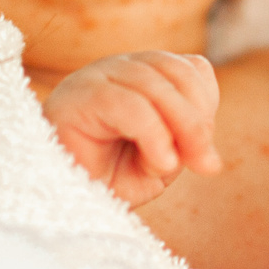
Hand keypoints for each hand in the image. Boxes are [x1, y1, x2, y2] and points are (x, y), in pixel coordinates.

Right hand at [44, 52, 223, 206]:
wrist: (57, 200)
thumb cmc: (105, 181)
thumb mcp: (157, 166)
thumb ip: (185, 150)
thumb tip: (211, 160)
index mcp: (142, 76)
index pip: (191, 68)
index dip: (207, 105)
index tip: (206, 155)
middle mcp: (120, 68)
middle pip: (176, 72)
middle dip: (198, 121)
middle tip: (205, 165)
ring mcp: (96, 77)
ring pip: (154, 84)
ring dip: (179, 128)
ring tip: (173, 166)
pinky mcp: (77, 97)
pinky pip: (129, 104)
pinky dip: (154, 133)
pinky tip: (160, 162)